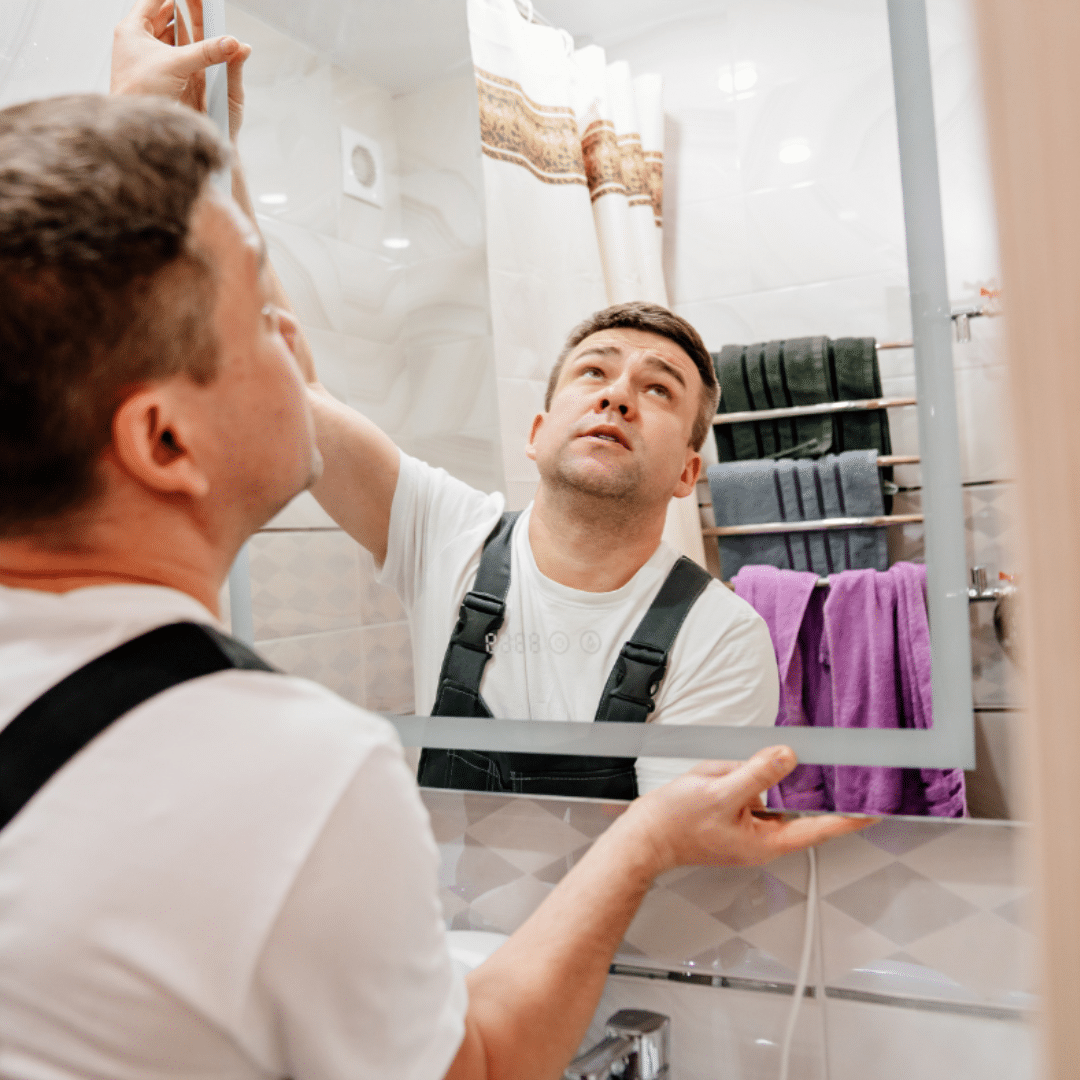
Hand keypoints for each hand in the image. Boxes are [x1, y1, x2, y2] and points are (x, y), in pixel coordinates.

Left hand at [111, 0, 250, 140]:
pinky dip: (182, 47)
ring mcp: (142, 56)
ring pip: (166, 34)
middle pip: (161, 15)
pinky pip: (169, 52)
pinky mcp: (152, 72)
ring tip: (199, 22)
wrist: (134, 125)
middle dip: (181, 10)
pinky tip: (193, 48)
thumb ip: (207, 52)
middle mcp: (135, 39)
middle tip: (198, 5)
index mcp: (132, 28)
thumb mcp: (179, 65)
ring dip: (183, 28)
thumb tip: (234, 44)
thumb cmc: (141, 92)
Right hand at [623, 745, 869, 873]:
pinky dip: (730, 778)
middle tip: (772, 773)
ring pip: (763, 790)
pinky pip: (744, 789)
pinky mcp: (731, 816)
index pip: (820, 828)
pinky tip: (709, 781)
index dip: (851, 818)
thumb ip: (758, 773)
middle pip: (789, 804)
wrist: (642, 836)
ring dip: (739, 776)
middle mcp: (761, 838)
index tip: (878, 810)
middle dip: (774, 781)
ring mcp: (745, 829)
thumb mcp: (720, 791)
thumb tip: (788, 757)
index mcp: (766, 841)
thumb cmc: (675, 825)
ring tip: (710, 784)